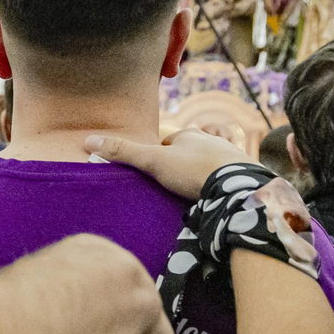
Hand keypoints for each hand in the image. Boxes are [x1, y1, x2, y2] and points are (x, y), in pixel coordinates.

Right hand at [83, 128, 258, 199]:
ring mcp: (230, 157)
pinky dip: (219, 186)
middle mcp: (211, 140)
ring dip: (200, 177)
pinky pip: (227, 178)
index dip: (158, 159)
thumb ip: (124, 153)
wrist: (239, 186)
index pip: (167, 144)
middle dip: (181, 167)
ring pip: (208, 165)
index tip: (155, 175)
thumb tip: (89, 140)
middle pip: (188, 153)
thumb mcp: (153, 162)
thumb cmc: (194, 170)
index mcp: (189, 135)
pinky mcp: (244, 174)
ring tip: (193, 195)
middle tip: (173, 187)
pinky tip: (215, 198)